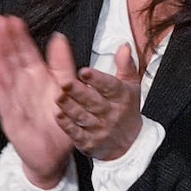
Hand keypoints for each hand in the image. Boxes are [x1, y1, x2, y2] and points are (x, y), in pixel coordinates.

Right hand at [0, 16, 76, 187]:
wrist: (54, 156)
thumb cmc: (59, 123)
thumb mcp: (66, 89)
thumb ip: (62, 64)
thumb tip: (59, 37)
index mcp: (37, 78)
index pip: (25, 52)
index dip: (19, 36)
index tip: (13, 18)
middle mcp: (23, 86)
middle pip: (11, 59)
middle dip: (4, 39)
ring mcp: (14, 101)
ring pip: (4, 75)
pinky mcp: (11, 119)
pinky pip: (2, 100)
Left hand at [56, 44, 143, 160]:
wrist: (129, 144)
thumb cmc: (127, 110)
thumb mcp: (131, 86)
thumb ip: (126, 65)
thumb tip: (124, 46)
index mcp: (121, 97)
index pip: (111, 87)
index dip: (98, 79)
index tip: (84, 71)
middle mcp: (111, 113)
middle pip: (94, 102)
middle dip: (79, 92)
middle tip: (65, 82)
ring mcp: (100, 129)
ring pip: (83, 117)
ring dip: (70, 107)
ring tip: (59, 97)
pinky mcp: (89, 142)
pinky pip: (77, 134)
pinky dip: (67, 126)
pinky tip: (59, 116)